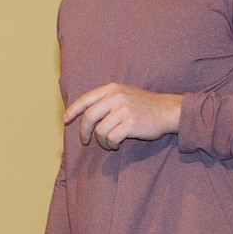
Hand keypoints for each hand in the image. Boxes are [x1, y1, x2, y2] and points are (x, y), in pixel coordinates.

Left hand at [63, 83, 181, 150]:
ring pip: (100, 130)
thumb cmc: (144, 105)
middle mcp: (116, 96)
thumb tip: (84, 114)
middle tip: (85, 140)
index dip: (72, 110)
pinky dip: (111, 144)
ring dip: (101, 141)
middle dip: (84, 131)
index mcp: (112, 88)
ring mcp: (123, 109)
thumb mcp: (124, 94)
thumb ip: (106, 100)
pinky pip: (111, 138)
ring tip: (108, 143)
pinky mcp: (130, 123)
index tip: (65, 120)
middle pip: (89, 116)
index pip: (85, 99)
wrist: (168, 110)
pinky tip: (116, 145)